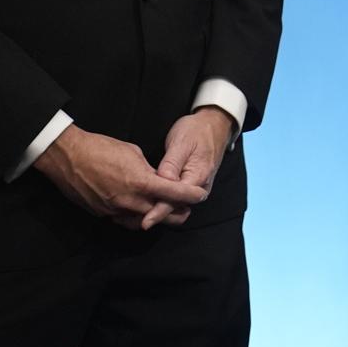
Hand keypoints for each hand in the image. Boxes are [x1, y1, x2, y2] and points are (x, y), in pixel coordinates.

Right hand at [32, 123, 208, 230]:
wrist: (68, 157)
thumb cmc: (101, 148)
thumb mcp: (133, 152)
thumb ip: (149, 170)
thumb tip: (159, 179)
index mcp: (139, 182)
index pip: (173, 193)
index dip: (189, 195)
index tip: (200, 195)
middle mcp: (128, 201)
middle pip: (161, 214)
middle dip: (176, 211)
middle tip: (186, 207)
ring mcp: (114, 210)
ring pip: (143, 221)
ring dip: (156, 217)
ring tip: (165, 210)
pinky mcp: (102, 214)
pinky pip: (124, 221)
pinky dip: (136, 217)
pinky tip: (141, 211)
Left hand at [146, 106, 236, 228]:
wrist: (214, 124)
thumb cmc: (196, 131)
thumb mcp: (182, 143)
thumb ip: (171, 165)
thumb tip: (161, 183)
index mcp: (198, 177)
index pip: (176, 200)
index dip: (159, 212)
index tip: (145, 222)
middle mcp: (200, 187)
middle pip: (176, 207)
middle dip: (156, 214)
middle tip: (133, 218)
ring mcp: (196, 187)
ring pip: (176, 205)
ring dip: (158, 210)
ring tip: (135, 213)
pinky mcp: (190, 184)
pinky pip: (177, 198)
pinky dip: (163, 202)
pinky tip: (148, 200)